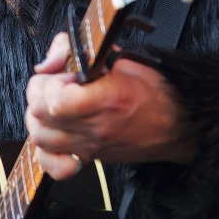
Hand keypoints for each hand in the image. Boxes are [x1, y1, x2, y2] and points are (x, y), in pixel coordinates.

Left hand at [26, 32, 189, 179]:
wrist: (179, 124)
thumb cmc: (157, 92)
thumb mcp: (124, 58)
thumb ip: (83, 53)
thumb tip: (52, 60)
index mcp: (106, 99)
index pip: (56, 100)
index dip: (50, 81)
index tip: (63, 72)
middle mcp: (95, 126)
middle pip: (39, 116)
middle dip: (39, 92)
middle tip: (55, 82)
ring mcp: (90, 145)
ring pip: (40, 139)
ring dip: (39, 117)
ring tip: (53, 103)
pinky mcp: (91, 157)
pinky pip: (54, 166)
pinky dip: (46, 151)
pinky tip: (56, 133)